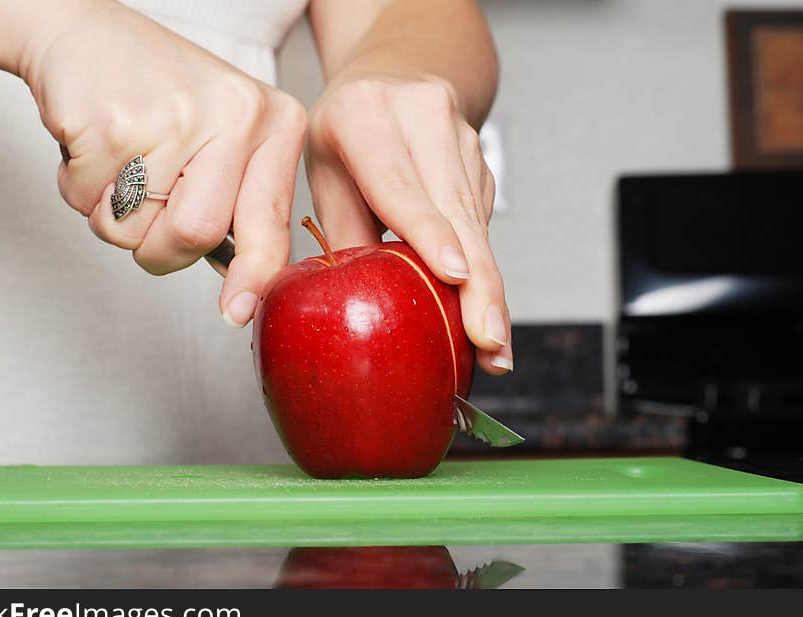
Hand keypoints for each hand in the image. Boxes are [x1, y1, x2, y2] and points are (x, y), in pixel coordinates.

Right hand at [22, 0, 305, 326]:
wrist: (82, 32)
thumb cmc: (157, 95)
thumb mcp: (224, 137)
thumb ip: (241, 202)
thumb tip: (243, 286)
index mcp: (273, 121)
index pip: (270, 223)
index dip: (254, 278)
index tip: (235, 312)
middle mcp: (236, 115)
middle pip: (197, 236)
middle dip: (158, 243)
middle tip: (146, 205)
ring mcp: (175, 117)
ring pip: (136, 231)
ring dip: (112, 216)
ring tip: (121, 161)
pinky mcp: (114, 122)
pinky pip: (88, 203)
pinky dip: (79, 189)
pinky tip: (94, 143)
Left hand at [305, 71, 511, 373]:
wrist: (396, 73)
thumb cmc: (349, 130)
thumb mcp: (326, 171)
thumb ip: (342, 233)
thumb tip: (359, 303)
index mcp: (366, 116)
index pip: (399, 183)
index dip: (430, 232)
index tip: (456, 275)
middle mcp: (423, 118)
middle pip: (457, 211)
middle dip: (480, 284)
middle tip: (490, 340)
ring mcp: (462, 136)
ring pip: (478, 223)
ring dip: (488, 288)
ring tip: (491, 343)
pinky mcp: (483, 160)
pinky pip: (481, 221)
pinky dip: (482, 267)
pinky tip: (483, 306)